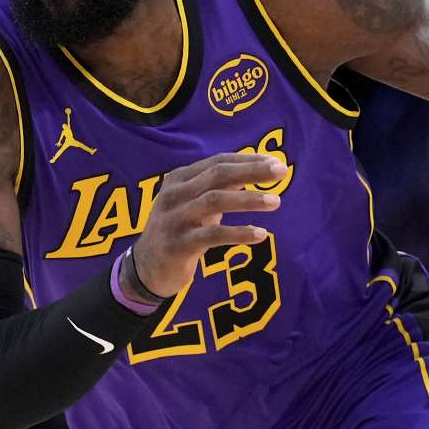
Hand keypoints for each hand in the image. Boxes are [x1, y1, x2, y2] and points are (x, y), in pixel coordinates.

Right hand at [127, 153, 286, 298]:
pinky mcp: (178, 245)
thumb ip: (219, 187)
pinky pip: (213, 235)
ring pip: (215, 201)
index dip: (247, 160)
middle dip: (252, 171)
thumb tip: (257, 171)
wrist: (146, 268)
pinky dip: (239, 233)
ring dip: (249, 200)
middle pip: (218, 175)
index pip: (217, 162)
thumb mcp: (195, 204)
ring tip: (276, 201)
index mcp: (179, 179)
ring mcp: (174, 219)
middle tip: (281, 170)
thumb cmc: (179, 230)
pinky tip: (261, 234)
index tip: (274, 161)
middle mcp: (174, 194)